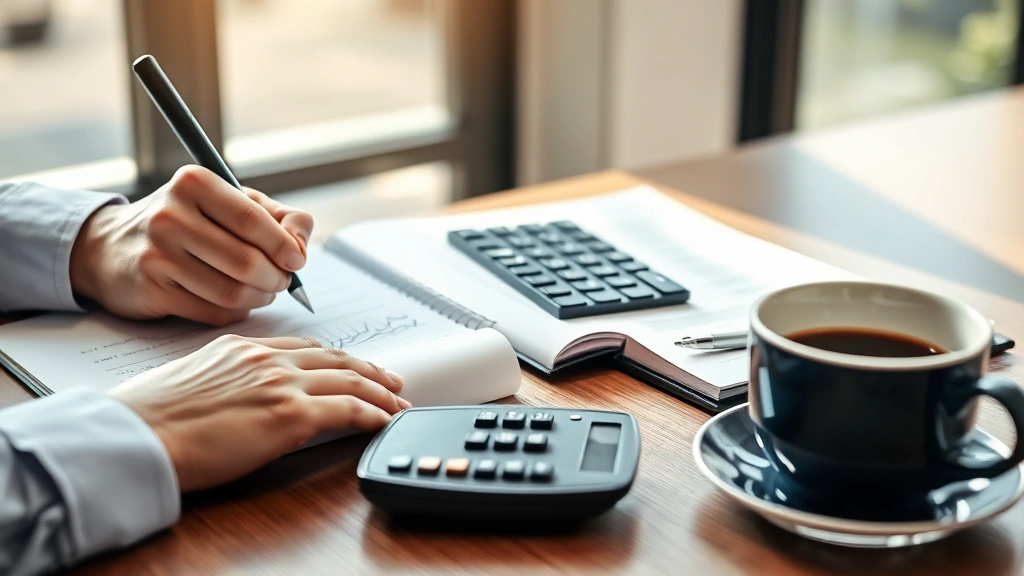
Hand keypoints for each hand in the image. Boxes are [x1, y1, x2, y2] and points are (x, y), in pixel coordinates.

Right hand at [70, 165, 313, 325]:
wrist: (110, 247)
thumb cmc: (185, 222)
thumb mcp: (228, 201)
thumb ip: (276, 215)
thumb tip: (301, 244)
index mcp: (194, 184)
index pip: (253, 220)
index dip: (284, 246)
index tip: (297, 260)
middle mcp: (171, 216)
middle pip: (247, 261)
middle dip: (277, 278)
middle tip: (282, 281)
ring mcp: (158, 255)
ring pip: (233, 291)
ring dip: (260, 297)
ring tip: (263, 291)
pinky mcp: (152, 290)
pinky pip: (214, 311)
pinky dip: (237, 311)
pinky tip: (238, 301)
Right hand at [109, 335, 409, 491]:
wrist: (137, 435)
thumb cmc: (149, 417)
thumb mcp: (191, 380)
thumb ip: (225, 379)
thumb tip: (239, 397)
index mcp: (242, 348)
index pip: (304, 347)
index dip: (335, 357)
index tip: (351, 364)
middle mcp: (266, 359)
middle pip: (335, 358)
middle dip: (369, 369)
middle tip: (392, 379)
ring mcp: (282, 385)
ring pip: (350, 379)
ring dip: (381, 391)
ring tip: (399, 401)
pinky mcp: (291, 416)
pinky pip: (349, 409)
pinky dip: (375, 413)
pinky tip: (386, 420)